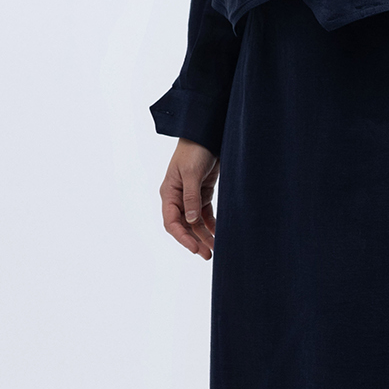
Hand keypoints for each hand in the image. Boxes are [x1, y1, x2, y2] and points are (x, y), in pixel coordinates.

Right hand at [159, 139, 219, 258]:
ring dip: (204, 236)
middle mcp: (177, 197)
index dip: (182, 237)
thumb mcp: (191, 173)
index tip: (195, 248)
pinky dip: (211, 225)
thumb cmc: (194, 150)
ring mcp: (190, 196)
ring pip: (195, 223)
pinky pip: (205, 214)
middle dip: (194, 241)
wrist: (207, 134)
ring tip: (215, 249)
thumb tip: (189, 221)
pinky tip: (218, 234)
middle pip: (184, 226)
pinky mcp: (203, 193)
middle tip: (207, 254)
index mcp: (169, 193)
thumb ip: (191, 197)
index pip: (171, 222)